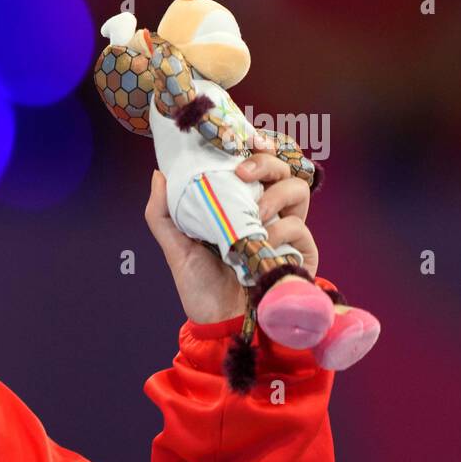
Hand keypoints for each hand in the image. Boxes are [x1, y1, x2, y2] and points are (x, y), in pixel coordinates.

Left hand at [145, 154, 318, 324]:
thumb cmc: (199, 283)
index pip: (254, 164)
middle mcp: (264, 210)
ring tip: (256, 212)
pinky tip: (264, 242)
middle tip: (242, 172)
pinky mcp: (300, 252)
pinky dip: (282, 229)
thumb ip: (162, 212)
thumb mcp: (175, 245)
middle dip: (265, 161)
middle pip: (281, 167)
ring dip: (276, 194)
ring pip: (298, 189)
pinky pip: (300, 227)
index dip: (254, 146)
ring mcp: (285, 229)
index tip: (243, 139)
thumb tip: (159, 174)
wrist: (218, 322)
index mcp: (238, 203)